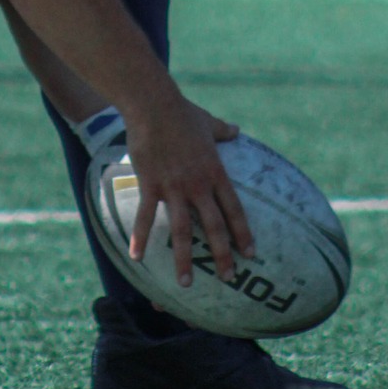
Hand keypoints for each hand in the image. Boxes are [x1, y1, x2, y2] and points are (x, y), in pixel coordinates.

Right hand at [123, 87, 251, 287]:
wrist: (154, 105)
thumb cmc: (182, 112)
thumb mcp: (208, 122)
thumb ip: (223, 131)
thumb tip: (236, 130)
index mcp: (215, 172)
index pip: (234, 209)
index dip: (243, 233)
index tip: (250, 253)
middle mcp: (198, 185)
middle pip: (214, 226)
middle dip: (222, 254)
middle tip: (228, 278)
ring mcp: (174, 187)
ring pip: (183, 230)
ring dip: (184, 258)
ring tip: (185, 283)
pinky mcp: (151, 185)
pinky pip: (146, 217)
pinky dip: (140, 238)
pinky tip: (137, 258)